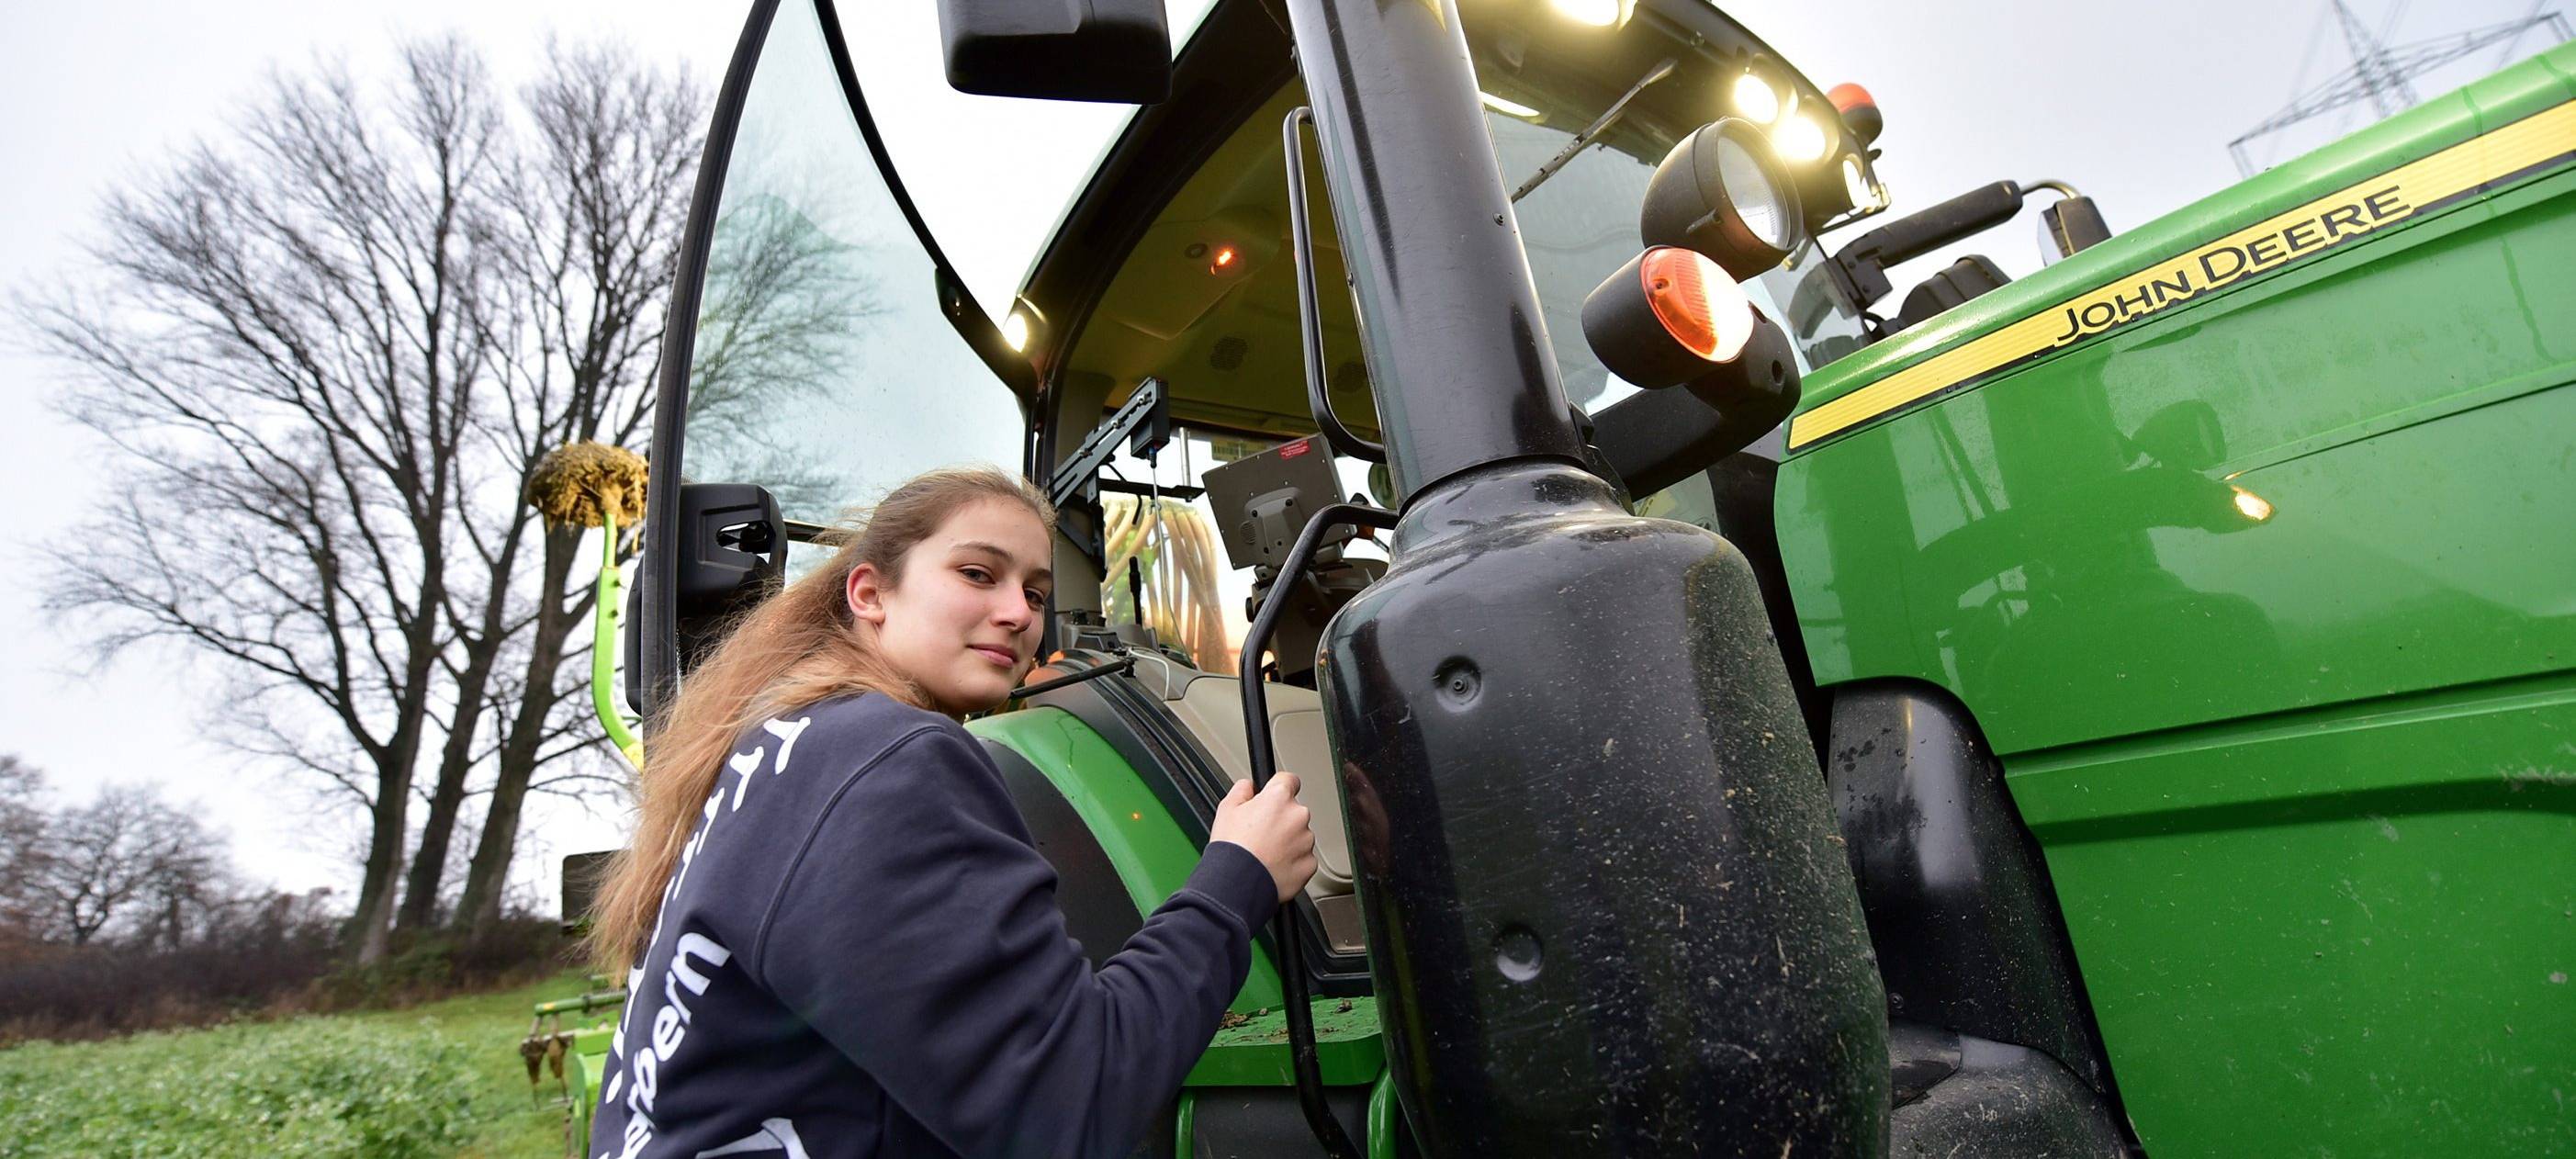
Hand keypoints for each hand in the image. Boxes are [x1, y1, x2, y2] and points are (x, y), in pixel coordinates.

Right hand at [1209, 773, 1318, 903]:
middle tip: (1260, 835)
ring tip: (1264, 854)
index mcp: (1279, 798)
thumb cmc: (1232, 848)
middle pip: (1293, 812)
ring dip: (1287, 842)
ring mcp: (1306, 841)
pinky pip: (1303, 859)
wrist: (1237, 883)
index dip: (1277, 789)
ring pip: (1299, 836)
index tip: (1272, 798)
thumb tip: (1248, 786)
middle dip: (1280, 820)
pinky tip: (1273, 867)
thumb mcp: (1226, 809)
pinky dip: (1292, 863)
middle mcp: (1298, 816)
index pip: (1288, 780)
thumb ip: (1242, 790)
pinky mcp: (1309, 864)